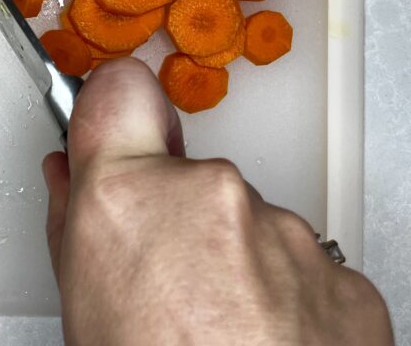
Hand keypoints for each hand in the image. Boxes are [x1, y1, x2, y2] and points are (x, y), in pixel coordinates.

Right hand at [42, 58, 392, 345]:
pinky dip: (280, 292)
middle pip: (184, 169)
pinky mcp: (339, 271)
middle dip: (172, 210)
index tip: (112, 123)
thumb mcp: (79, 305)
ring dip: (229, 256)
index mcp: (129, 195)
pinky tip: (261, 340)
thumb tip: (71, 176)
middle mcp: (210, 193)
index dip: (111, 109)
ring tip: (216, 326)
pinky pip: (295, 259)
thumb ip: (73, 221)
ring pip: (242, 217)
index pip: (116, 89)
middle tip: (162, 279)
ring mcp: (282, 230)